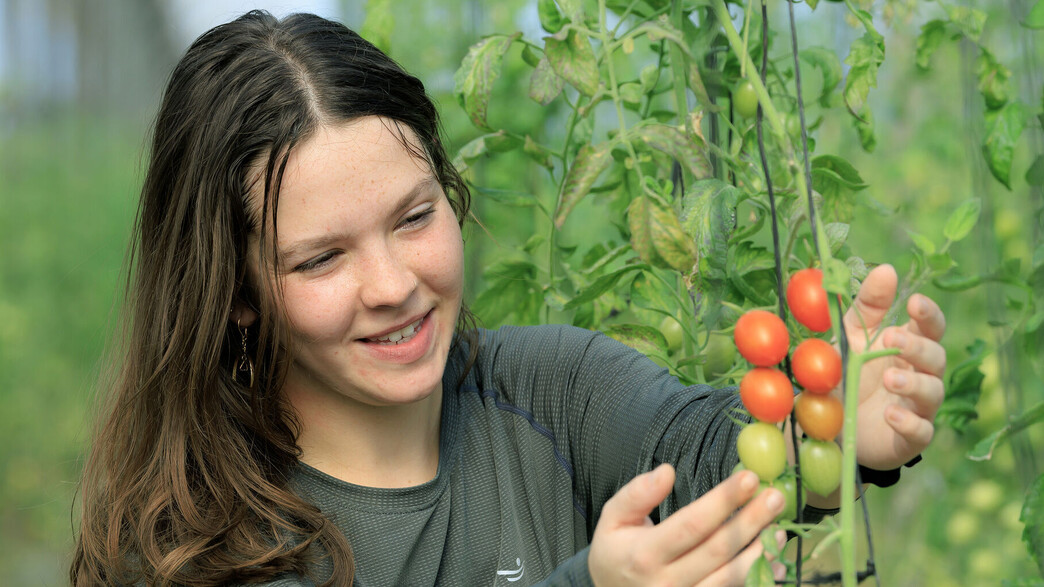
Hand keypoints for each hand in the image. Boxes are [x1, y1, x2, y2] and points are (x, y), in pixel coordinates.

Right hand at [588, 465, 786, 585]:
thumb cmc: (615, 552)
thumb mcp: (612, 518)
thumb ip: (636, 494)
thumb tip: (667, 471)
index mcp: (644, 554)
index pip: (692, 524)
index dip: (723, 501)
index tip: (748, 477)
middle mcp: (667, 583)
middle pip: (719, 549)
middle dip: (751, 520)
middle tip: (775, 497)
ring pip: (732, 578)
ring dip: (761, 550)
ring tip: (778, 525)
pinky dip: (758, 577)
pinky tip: (772, 558)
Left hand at [843, 264, 946, 469]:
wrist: (833, 424)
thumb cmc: (850, 372)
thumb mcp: (852, 336)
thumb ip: (868, 306)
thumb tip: (887, 269)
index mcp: (908, 346)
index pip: (931, 326)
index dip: (928, 314)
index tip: (914, 303)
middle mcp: (921, 374)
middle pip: (936, 356)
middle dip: (917, 346)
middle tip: (891, 340)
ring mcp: (918, 407)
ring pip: (933, 392)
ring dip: (913, 382)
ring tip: (889, 377)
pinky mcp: (910, 437)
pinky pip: (921, 430)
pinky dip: (909, 422)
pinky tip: (892, 414)